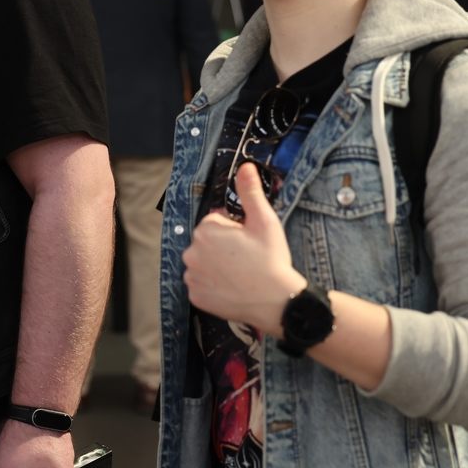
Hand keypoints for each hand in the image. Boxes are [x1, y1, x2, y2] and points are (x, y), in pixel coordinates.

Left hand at [182, 162, 305, 335]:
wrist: (276, 301)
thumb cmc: (271, 259)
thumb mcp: (264, 221)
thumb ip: (250, 192)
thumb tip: (245, 166)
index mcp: (205, 231)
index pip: (216, 221)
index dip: (235, 229)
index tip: (249, 240)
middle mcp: (191, 253)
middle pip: (207, 242)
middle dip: (224, 246)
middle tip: (248, 257)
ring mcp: (192, 277)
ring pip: (204, 263)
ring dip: (217, 265)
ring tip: (242, 273)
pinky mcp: (196, 297)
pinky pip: (202, 285)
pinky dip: (214, 285)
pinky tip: (233, 288)